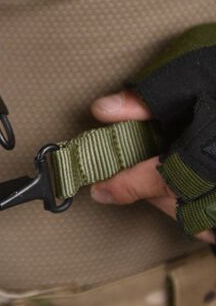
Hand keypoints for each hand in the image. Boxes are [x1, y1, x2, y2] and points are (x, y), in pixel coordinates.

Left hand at [89, 90, 214, 243]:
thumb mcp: (188, 79)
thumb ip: (146, 99)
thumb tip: (101, 110)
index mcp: (209, 152)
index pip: (158, 179)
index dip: (123, 186)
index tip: (99, 190)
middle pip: (180, 206)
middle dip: (150, 195)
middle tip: (129, 178)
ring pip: (203, 222)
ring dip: (179, 206)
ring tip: (166, 181)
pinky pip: (216, 226)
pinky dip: (203, 215)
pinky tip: (197, 193)